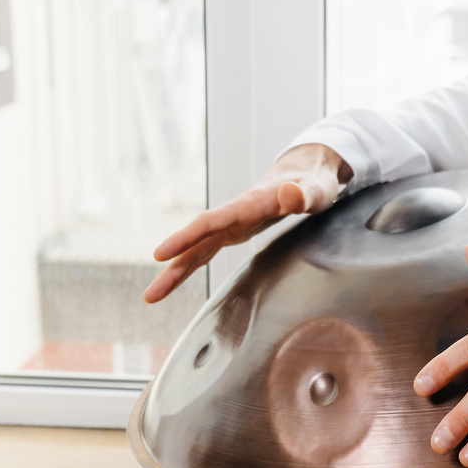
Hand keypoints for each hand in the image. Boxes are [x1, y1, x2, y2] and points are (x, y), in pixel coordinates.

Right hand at [144, 144, 352, 302]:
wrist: (307, 171)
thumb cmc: (313, 181)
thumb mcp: (317, 189)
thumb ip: (304, 194)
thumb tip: (290, 194)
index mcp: (249, 205)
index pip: (210, 222)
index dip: (185, 238)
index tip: (160, 254)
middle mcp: (234, 214)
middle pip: (196, 241)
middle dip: (172, 267)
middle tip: (150, 295)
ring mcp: (232, 223)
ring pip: (197, 249)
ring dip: (175, 272)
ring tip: (152, 297)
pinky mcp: (235, 231)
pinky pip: (207, 249)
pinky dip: (189, 264)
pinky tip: (174, 278)